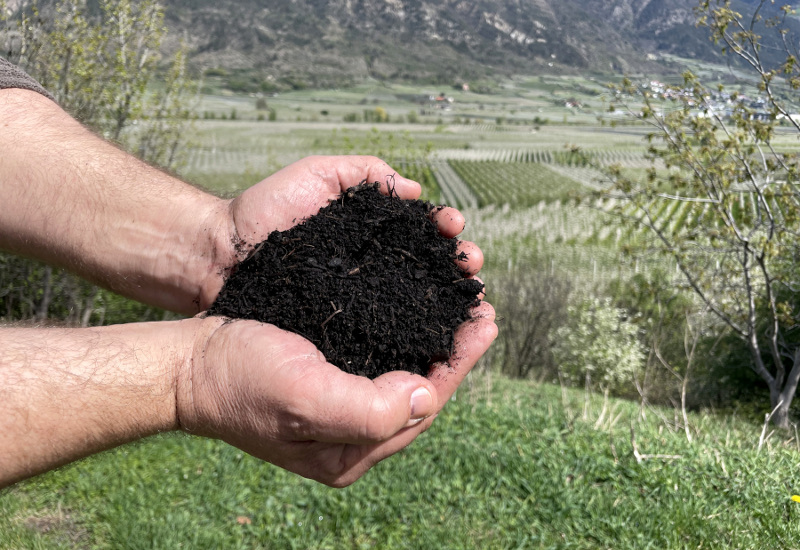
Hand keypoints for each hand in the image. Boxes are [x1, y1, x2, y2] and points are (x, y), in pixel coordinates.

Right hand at [178, 300, 496, 486]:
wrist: (189, 361)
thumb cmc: (238, 379)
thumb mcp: (302, 398)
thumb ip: (368, 409)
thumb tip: (426, 392)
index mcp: (349, 452)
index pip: (422, 409)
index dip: (459, 365)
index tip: (485, 323)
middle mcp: (349, 434)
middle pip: (419, 392)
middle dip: (453, 351)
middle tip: (481, 310)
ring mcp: (338, 406)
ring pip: (402, 372)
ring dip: (433, 339)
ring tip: (458, 304)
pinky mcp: (327, 377)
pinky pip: (379, 357)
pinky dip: (403, 331)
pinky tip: (414, 307)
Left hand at [197, 155, 483, 308]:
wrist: (219, 253)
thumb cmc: (265, 211)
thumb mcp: (318, 175)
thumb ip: (364, 172)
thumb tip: (414, 191)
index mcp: (370, 238)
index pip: (419, 237)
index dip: (443, 233)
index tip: (456, 229)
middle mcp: (369, 273)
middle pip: (425, 274)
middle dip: (453, 266)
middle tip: (470, 264)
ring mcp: (357, 306)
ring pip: (413, 308)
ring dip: (445, 303)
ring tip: (468, 296)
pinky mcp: (341, 335)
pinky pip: (384, 338)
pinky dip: (414, 335)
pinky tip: (437, 332)